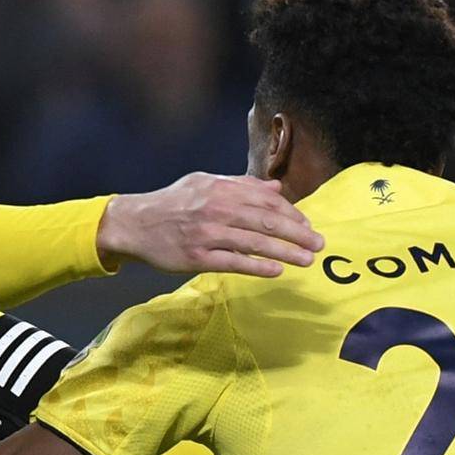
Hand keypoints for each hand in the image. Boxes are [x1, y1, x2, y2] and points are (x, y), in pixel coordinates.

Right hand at [96, 173, 323, 275]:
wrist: (135, 223)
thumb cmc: (172, 202)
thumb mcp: (204, 183)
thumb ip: (240, 185)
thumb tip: (276, 188)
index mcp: (221, 188)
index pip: (266, 200)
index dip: (291, 212)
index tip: (307, 225)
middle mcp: (216, 208)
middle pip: (267, 221)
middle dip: (298, 233)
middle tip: (319, 245)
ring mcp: (207, 234)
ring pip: (255, 243)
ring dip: (286, 252)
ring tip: (307, 261)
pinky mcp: (198, 257)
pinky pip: (234, 263)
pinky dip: (257, 266)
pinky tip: (276, 270)